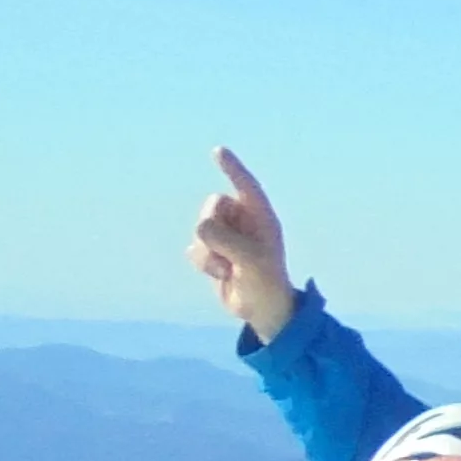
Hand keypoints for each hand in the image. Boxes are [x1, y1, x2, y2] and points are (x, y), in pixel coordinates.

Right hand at [187, 146, 297, 340]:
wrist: (262, 309)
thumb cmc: (267, 281)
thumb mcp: (252, 260)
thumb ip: (227, 240)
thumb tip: (200, 226)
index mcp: (261, 217)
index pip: (245, 186)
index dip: (232, 168)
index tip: (219, 150)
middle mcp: (243, 222)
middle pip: (212, 206)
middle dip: (213, 228)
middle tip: (229, 252)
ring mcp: (227, 237)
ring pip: (199, 228)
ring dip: (209, 252)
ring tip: (229, 268)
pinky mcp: (213, 252)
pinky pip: (193, 248)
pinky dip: (203, 263)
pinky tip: (221, 275)